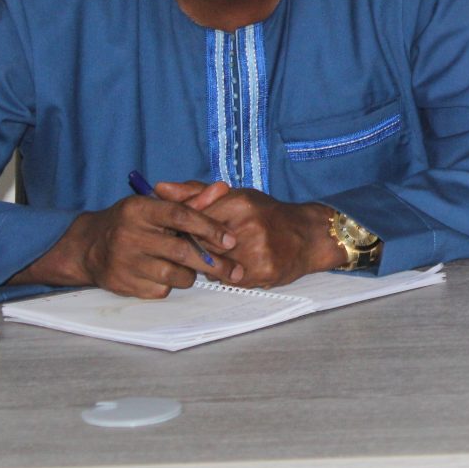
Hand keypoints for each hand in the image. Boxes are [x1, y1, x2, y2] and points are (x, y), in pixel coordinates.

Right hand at [9, 193, 241, 297]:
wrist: (89, 246)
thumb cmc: (132, 222)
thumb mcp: (156, 204)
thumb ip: (191, 199)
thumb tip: (223, 189)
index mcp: (140, 209)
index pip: (180, 216)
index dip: (209, 228)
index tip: (230, 240)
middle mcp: (130, 234)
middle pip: (181, 251)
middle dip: (213, 263)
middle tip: (234, 270)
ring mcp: (125, 262)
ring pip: (174, 275)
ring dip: (191, 274)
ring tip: (192, 268)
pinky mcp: (124, 284)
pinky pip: (161, 290)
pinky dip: (171, 284)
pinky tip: (165, 274)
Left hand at [156, 181, 346, 287]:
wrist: (309, 235)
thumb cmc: (269, 214)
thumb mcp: (236, 195)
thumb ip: (195, 192)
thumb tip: (160, 187)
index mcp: (239, 202)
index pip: (193, 219)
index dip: (186, 230)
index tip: (184, 233)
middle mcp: (248, 225)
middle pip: (201, 244)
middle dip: (198, 248)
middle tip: (204, 247)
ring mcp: (257, 250)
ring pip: (213, 265)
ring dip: (213, 264)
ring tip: (227, 255)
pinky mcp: (264, 271)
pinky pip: (231, 280)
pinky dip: (230, 276)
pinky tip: (241, 266)